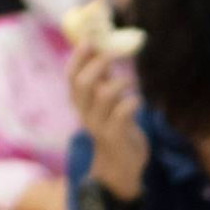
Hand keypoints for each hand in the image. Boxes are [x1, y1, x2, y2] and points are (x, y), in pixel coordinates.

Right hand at [69, 44, 146, 200]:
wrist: (120, 170)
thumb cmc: (116, 131)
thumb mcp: (106, 105)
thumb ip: (104, 81)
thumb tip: (106, 50)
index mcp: (80, 103)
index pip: (71, 75)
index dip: (78, 56)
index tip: (91, 39)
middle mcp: (86, 113)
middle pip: (82, 83)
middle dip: (98, 64)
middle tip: (115, 54)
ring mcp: (99, 125)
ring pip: (102, 95)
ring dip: (119, 82)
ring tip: (131, 81)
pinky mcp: (116, 137)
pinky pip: (122, 113)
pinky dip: (132, 102)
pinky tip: (139, 100)